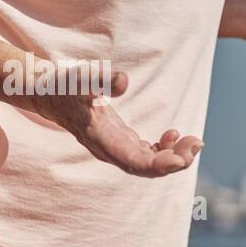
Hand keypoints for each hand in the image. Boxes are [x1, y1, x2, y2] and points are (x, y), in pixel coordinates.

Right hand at [26, 70, 202, 177]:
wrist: (48, 93)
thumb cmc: (63, 85)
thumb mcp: (78, 78)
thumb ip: (99, 79)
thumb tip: (123, 81)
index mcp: (100, 139)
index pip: (134, 163)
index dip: (159, 165)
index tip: (182, 160)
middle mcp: (108, 150)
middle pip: (145, 168)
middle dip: (174, 162)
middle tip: (197, 145)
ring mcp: (115, 148)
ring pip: (148, 164)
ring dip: (174, 157)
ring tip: (194, 142)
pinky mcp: (120, 142)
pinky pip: (146, 154)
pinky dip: (164, 149)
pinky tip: (174, 135)